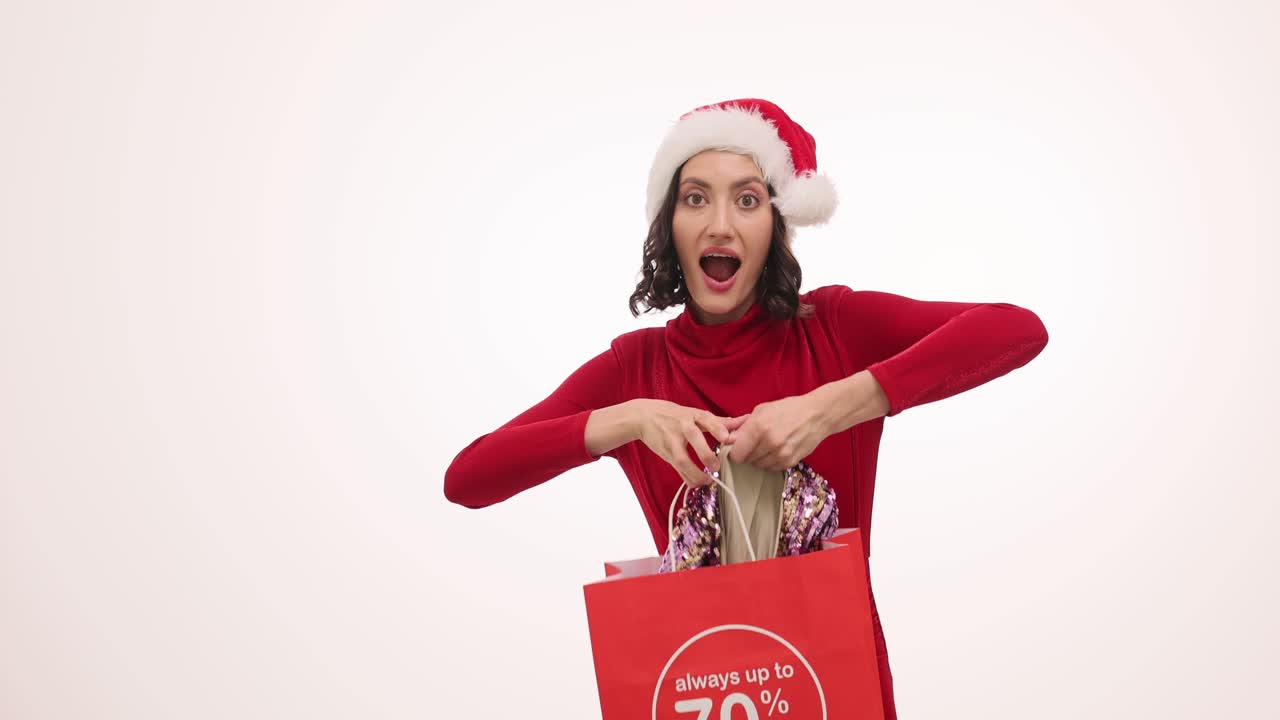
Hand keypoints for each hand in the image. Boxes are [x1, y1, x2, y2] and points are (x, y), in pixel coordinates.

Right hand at [631, 400, 750, 486]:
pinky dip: (687, 478)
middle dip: (705, 454)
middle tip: (716, 466)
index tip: (726, 438)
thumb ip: (719, 421)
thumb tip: (744, 420)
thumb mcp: (694, 414)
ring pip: (683, 459)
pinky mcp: (666, 453)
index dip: (716, 428)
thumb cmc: (674, 415)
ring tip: (708, 481)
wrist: (643, 417)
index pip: (706, 418)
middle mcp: (682, 426)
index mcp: (692, 414)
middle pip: (694, 437)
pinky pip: (677, 469)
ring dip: (696, 473)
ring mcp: (672, 441)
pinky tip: (697, 484)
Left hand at [724, 394, 827, 471]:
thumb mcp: (762, 410)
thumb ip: (743, 426)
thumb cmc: (787, 409)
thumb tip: (728, 439)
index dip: (734, 452)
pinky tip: (776, 450)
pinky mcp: (790, 462)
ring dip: (758, 458)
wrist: (816, 415)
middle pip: (747, 460)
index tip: (737, 448)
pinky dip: (770, 461)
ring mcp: (780, 454)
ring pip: (758, 465)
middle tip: (754, 444)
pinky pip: (771, 468)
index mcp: (759, 427)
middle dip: (747, 453)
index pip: (736, 453)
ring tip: (767, 445)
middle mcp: (769, 442)